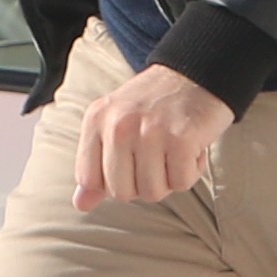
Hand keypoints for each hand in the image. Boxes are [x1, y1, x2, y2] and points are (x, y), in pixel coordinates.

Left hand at [74, 62, 237, 212]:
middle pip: (122, 193)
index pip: (89, 179)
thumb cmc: (154, 105)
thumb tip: (80, 204)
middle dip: (144, 183)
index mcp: (96, 120)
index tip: (131, 162)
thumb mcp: (115, 125)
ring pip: (153, 192)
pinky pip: (182, 183)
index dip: (114, 180)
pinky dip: (191, 171)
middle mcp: (118, 125)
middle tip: (157, 155)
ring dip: (170, 178)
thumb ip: (95, 164)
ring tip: (173, 149)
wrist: (197, 72)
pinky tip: (191, 147)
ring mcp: (150, 131)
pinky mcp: (181, 138)